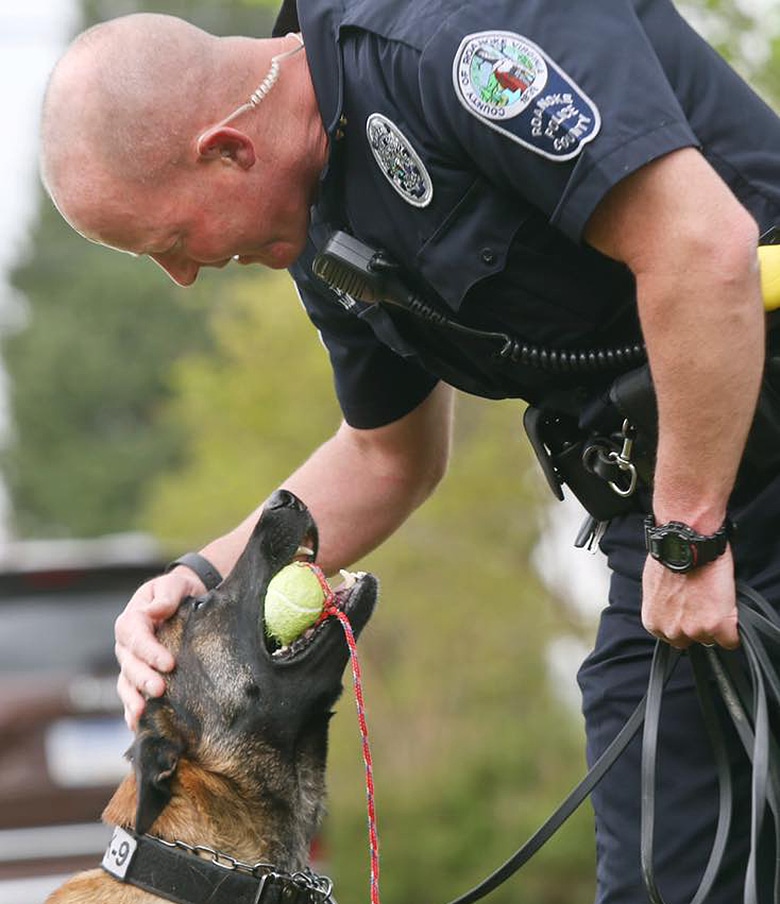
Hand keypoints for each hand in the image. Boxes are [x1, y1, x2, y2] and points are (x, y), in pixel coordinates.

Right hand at [114, 567, 203, 728]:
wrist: (183, 601)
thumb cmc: (178, 592)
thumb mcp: (173, 585)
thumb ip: (166, 595)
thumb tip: (155, 611)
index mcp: (132, 621)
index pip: (136, 637)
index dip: (150, 652)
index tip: (169, 664)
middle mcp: (126, 646)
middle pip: (130, 664)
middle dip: (143, 678)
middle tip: (159, 689)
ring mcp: (130, 664)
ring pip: (126, 684)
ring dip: (133, 700)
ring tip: (143, 714)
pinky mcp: (138, 678)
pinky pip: (131, 696)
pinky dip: (132, 712)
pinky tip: (138, 727)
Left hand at [641, 549, 739, 649]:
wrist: (685, 544)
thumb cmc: (670, 557)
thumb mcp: (656, 588)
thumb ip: (664, 607)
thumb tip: (673, 609)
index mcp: (653, 622)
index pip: (674, 639)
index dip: (685, 622)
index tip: (690, 611)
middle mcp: (671, 630)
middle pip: (691, 640)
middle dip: (698, 624)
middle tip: (703, 602)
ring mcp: (694, 629)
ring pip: (711, 638)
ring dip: (716, 623)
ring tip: (713, 598)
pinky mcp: (716, 625)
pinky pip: (730, 641)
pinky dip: (733, 630)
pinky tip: (728, 610)